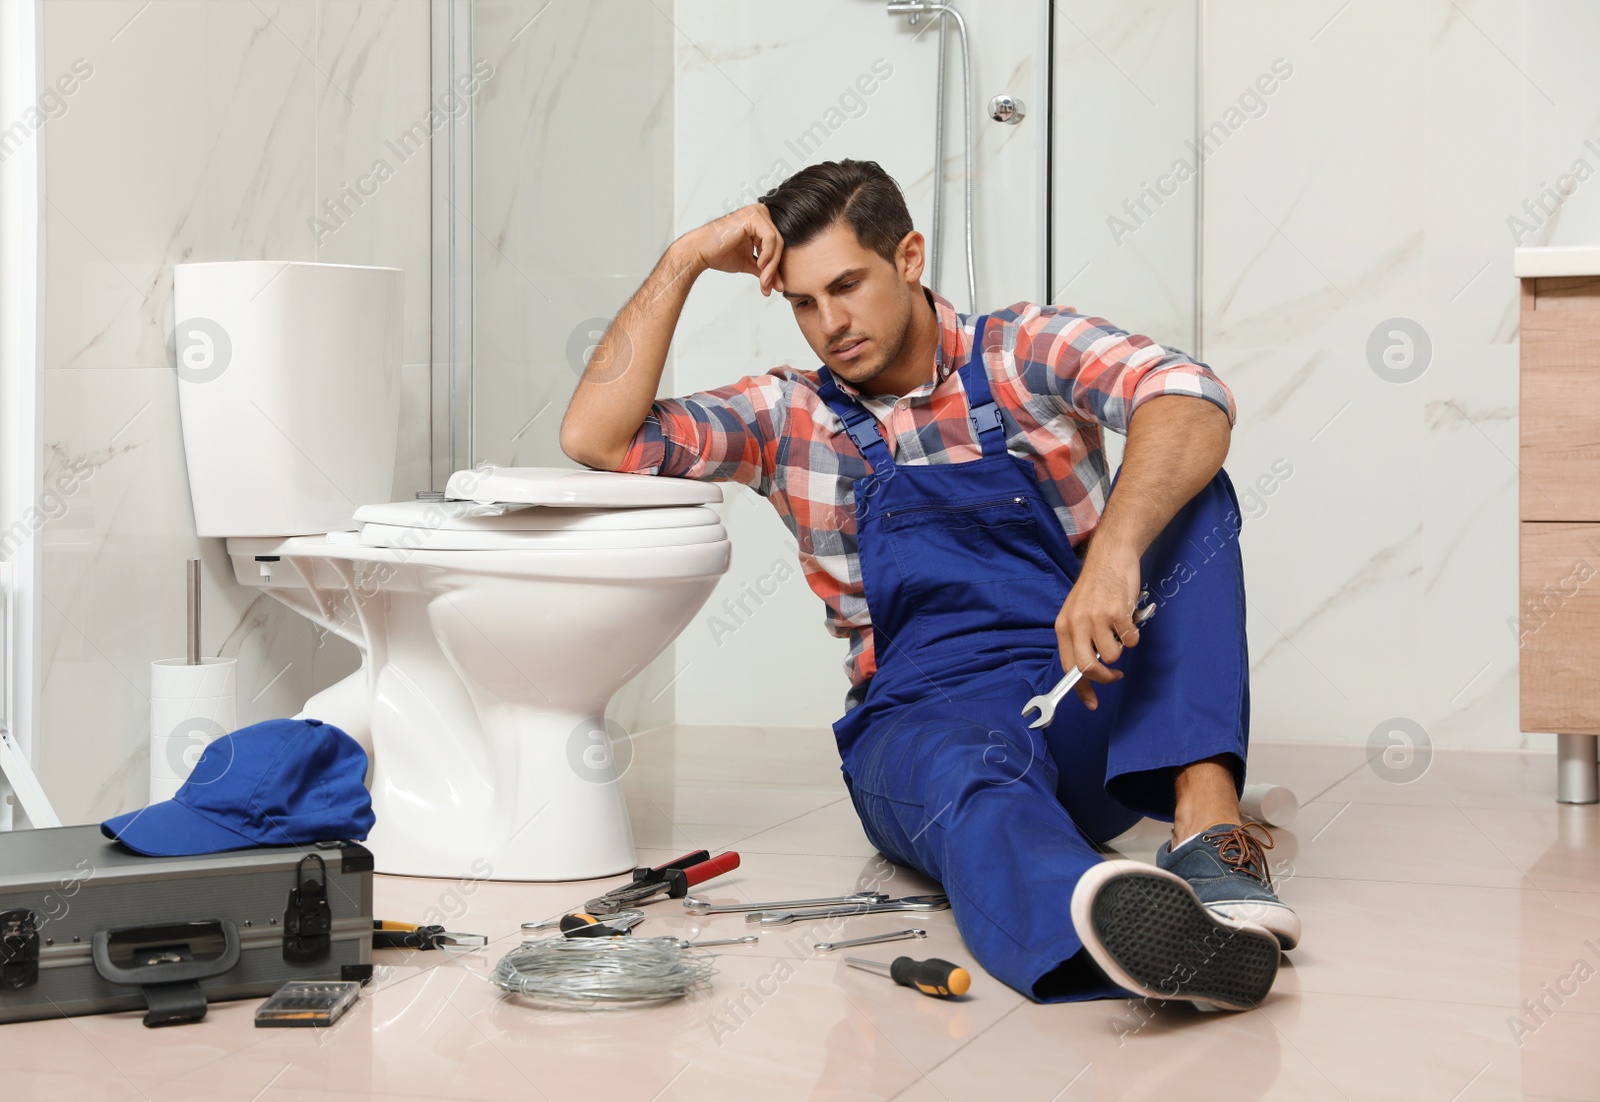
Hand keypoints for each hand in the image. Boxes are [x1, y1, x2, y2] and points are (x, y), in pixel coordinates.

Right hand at [687, 204, 784, 295]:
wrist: (701, 251)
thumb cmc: (720, 254)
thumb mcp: (750, 263)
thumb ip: (766, 270)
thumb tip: (780, 286)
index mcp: (761, 222)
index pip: (778, 245)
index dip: (776, 266)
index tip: (770, 285)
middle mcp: (761, 213)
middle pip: (780, 244)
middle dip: (775, 268)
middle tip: (768, 286)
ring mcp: (757, 213)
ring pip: (777, 242)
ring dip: (772, 265)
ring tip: (763, 278)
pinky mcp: (753, 216)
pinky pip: (770, 238)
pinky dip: (768, 255)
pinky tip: (759, 264)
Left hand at [1053, 546, 1143, 710]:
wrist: (1110, 557)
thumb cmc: (1096, 587)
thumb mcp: (1077, 612)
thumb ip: (1080, 638)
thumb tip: (1087, 670)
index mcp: (1063, 626)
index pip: (1068, 666)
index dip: (1080, 688)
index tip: (1091, 703)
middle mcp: (1077, 623)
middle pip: (1088, 667)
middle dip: (1104, 678)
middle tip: (1114, 676)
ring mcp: (1096, 618)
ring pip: (1113, 655)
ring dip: (1121, 648)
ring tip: (1119, 630)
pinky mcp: (1117, 612)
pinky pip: (1130, 640)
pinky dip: (1133, 635)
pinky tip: (1128, 619)